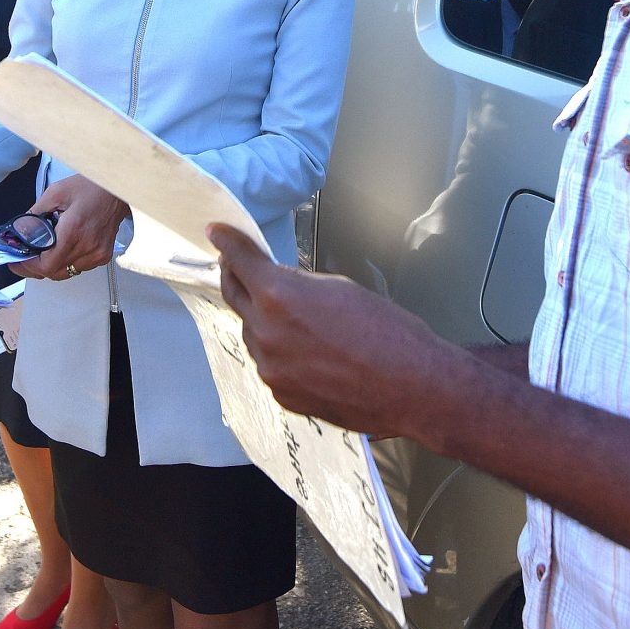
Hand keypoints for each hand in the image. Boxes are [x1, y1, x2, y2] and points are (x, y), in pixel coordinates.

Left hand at [10, 175, 127, 281]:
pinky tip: (61, 249)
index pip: (47, 265)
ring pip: (66, 272)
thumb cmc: (91, 187)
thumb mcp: (56, 192)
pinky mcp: (102, 256)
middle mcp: (87, 247)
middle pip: (54, 273)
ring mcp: (96, 254)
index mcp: (73, 231)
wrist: (117, 189)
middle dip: (35, 268)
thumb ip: (35, 214)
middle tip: (24, 259)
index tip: (17, 261)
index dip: (28, 266)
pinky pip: (78, 267)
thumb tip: (20, 231)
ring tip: (41, 252)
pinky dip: (66, 262)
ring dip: (51, 266)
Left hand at [209, 222, 443, 439]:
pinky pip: (271, 365)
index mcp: (278, 296)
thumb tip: (281, 285)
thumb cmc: (387, 332)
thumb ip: (298, 284)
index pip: (240, 262)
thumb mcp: (340, 288)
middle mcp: (265, 333)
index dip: (227, 244)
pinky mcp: (282, 395)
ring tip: (292, 319)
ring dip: (263, 321)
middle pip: (235, 297)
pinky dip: (280, 354)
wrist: (412, 387)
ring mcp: (271, 369)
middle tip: (236, 266)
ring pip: (254, 335)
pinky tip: (308, 353)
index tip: (217, 233)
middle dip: (235, 277)